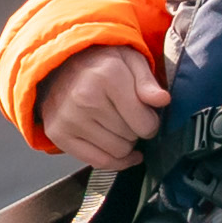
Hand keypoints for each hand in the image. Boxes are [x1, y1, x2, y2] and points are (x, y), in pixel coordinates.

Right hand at [36, 45, 166, 163]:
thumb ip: (147, 82)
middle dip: (135, 131)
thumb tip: (162, 100)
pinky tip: (119, 152)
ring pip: (117, 152)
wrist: (62, 65)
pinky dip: (113, 161)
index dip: (152, 123)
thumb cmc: (102, 64)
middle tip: (127, 116)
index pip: (144, 123)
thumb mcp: (131, 60)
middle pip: (130, 138)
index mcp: (107, 76)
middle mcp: (85, 98)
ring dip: (123, 144)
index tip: (146, 115)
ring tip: (117, 126)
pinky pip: (98, 162)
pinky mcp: (58, 134)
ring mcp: (69, 119)